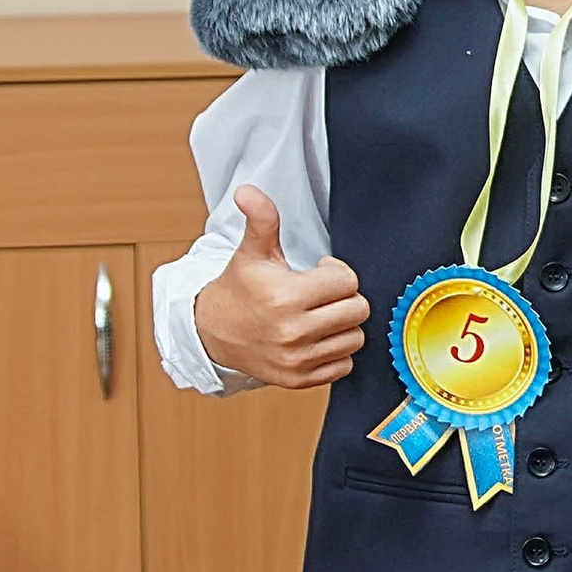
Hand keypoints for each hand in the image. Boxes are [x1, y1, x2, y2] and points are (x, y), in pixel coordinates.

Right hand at [191, 189, 368, 390]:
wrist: (213, 333)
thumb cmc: (240, 289)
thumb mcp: (252, 252)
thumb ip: (261, 219)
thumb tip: (247, 191)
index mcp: (285, 297)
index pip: (346, 280)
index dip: (336, 271)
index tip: (319, 270)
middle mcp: (293, 333)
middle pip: (358, 309)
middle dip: (344, 297)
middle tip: (323, 294)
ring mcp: (297, 360)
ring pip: (355, 338)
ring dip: (342, 325)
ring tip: (320, 315)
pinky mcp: (299, 380)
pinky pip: (345, 365)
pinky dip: (336, 351)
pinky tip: (317, 337)